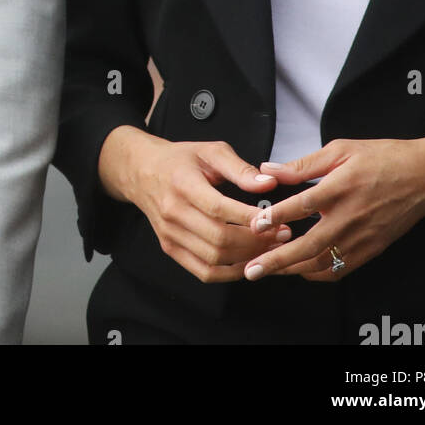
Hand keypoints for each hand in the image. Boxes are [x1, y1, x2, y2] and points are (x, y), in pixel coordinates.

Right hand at [98, 127, 291, 281]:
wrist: (143, 171)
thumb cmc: (179, 160)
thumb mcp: (209, 151)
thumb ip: (239, 168)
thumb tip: (267, 184)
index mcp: (182, 183)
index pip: (219, 208)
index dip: (249, 218)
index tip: (275, 219)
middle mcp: (173, 212)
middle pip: (219, 238)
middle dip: (256, 241)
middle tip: (281, 234)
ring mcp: (170, 234)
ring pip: (214, 258)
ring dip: (247, 258)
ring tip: (269, 248)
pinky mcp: (171, 248)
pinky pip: (203, 272)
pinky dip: (229, 273)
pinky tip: (247, 262)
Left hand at [241, 137, 424, 281]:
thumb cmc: (383, 158)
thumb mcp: (340, 150)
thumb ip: (302, 164)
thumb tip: (269, 169)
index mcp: (340, 188)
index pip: (302, 206)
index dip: (276, 217)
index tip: (256, 225)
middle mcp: (350, 217)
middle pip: (308, 246)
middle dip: (277, 260)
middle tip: (253, 270)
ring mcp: (362, 237)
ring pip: (323, 263)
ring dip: (293, 270)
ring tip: (269, 272)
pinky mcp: (371, 249)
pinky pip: (341, 268)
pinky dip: (319, 275)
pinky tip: (302, 272)